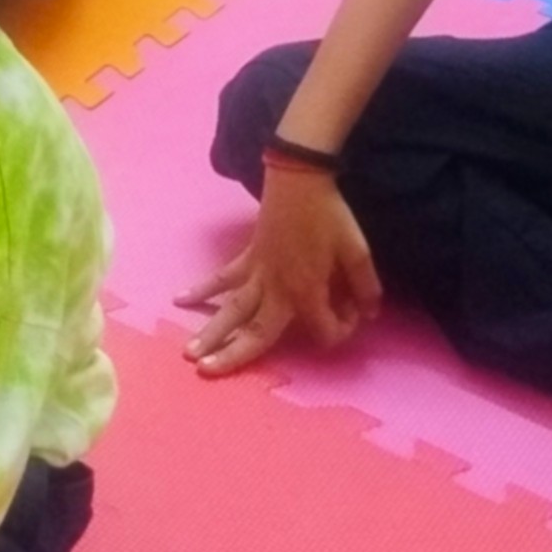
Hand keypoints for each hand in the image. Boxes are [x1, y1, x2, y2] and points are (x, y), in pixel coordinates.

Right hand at [182, 163, 381, 373]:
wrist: (300, 178)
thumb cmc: (330, 215)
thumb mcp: (358, 252)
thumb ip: (365, 287)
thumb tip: (370, 313)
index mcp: (306, 291)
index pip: (323, 330)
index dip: (342, 328)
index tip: (355, 309)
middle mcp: (277, 290)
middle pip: (255, 333)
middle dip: (233, 355)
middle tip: (207, 373)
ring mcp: (257, 274)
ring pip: (232, 311)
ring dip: (211, 332)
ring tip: (190, 354)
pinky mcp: (247, 257)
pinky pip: (223, 278)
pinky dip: (203, 288)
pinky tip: (181, 299)